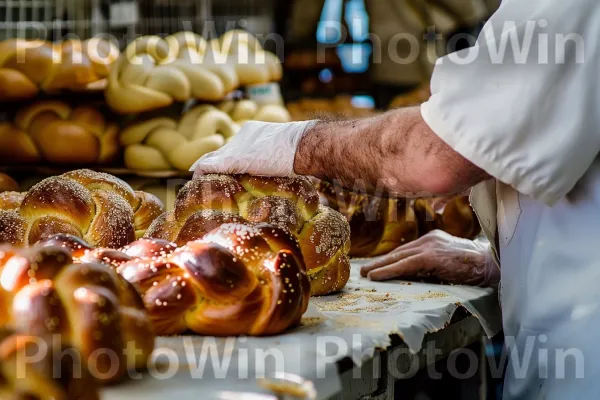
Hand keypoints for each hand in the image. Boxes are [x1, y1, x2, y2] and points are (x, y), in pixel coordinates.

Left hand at [191, 120, 315, 176]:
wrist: (302, 145)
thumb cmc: (302, 150)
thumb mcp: (285, 152)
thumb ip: (277, 158)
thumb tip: (284, 169)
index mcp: (254, 132)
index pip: (234, 146)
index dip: (225, 157)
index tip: (218, 166)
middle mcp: (242, 136)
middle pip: (221, 151)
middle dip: (212, 163)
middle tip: (199, 174)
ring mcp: (238, 147)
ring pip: (214, 157)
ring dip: (206, 169)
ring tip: (197, 179)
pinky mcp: (235, 159)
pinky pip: (212, 164)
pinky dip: (203, 171)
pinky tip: (196, 178)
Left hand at [360, 230, 498, 286]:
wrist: (491, 264)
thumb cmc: (474, 266)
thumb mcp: (449, 260)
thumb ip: (433, 263)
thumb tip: (415, 274)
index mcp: (432, 239)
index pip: (407, 250)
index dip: (390, 258)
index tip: (377, 265)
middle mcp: (429, 239)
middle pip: (399, 252)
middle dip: (380, 261)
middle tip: (364, 270)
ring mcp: (429, 246)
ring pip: (398, 257)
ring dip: (379, 267)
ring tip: (366, 274)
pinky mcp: (431, 256)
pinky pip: (404, 265)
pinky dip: (388, 270)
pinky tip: (376, 276)